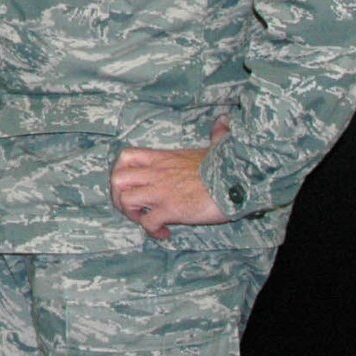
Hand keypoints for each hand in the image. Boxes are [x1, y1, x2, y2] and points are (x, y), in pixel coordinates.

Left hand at [109, 118, 231, 239]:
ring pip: (126, 200)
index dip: (120, 171)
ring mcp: (161, 192)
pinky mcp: (171, 209)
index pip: (126, 157)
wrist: (238, 180)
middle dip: (117, 195)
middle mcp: (157, 174)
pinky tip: (164, 233)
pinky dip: (152, 231)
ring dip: (131, 214)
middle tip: (132, 207)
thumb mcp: (215, 145)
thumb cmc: (227, 164)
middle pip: (117, 179)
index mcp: (163, 159)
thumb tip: (224, 121)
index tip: (130, 184)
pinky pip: (148, 223)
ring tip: (145, 221)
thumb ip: (216, 134)